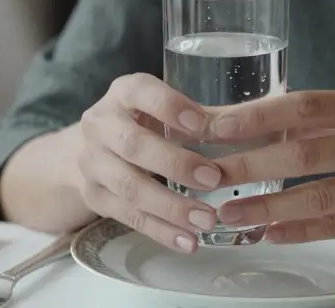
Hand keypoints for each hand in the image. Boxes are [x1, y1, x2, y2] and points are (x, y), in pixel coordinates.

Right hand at [73, 73, 222, 252]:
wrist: (93, 147)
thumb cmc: (143, 122)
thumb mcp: (163, 109)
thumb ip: (197, 118)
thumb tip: (243, 129)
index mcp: (122, 93)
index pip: (141, 92)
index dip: (171, 107)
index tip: (203, 126)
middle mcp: (101, 125)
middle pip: (133, 145)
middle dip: (175, 164)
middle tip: (213, 179)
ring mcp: (92, 162)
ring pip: (130, 187)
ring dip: (171, 207)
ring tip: (207, 220)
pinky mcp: (93, 197)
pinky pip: (128, 217)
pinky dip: (161, 231)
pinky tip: (188, 242)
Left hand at [206, 89, 334, 245]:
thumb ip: (332, 119)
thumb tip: (269, 122)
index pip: (304, 105)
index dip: (256, 116)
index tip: (214, 124)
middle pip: (303, 153)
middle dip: (248, 164)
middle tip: (205, 173)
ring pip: (317, 196)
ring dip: (266, 207)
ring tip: (227, 213)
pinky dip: (301, 230)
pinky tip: (270, 234)